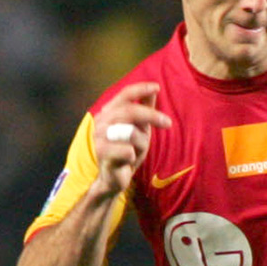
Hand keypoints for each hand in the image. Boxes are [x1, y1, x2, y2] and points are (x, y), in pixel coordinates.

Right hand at [89, 82, 172, 197]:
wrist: (113, 178)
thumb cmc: (125, 152)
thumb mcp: (139, 128)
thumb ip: (144, 109)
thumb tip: (154, 90)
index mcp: (108, 113)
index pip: (124, 95)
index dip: (140, 89)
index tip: (157, 87)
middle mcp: (100, 123)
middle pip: (129, 111)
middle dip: (151, 116)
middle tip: (168, 123)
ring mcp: (99, 138)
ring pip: (130, 132)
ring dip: (141, 142)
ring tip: (138, 151)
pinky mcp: (102, 154)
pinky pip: (127, 150)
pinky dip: (133, 155)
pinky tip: (129, 161)